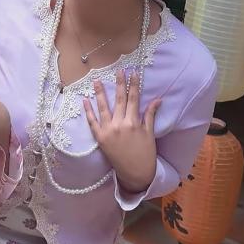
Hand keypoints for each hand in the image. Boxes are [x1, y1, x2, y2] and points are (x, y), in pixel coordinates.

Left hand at [83, 69, 160, 192]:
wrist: (135, 173)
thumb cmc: (145, 153)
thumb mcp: (150, 133)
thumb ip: (150, 115)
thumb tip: (158, 99)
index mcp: (134, 122)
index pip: (134, 98)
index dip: (133, 84)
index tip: (133, 72)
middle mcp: (120, 124)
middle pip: (119, 99)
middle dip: (119, 83)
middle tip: (118, 70)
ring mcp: (108, 131)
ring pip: (103, 107)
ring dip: (100, 93)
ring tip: (96, 80)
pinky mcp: (100, 138)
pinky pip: (92, 122)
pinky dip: (88, 111)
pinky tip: (85, 100)